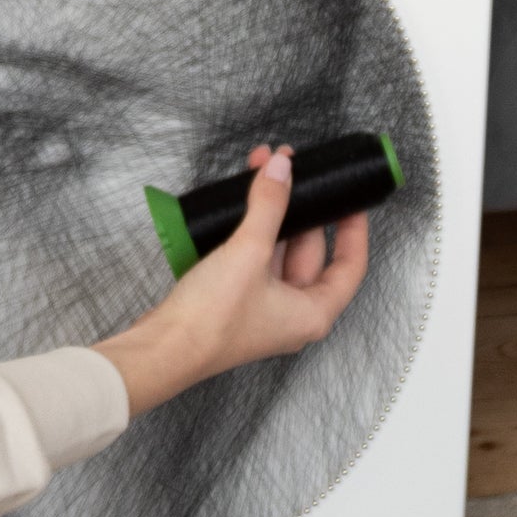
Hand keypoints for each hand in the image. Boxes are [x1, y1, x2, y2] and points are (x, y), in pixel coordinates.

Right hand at [97, 145, 371, 415]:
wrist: (163, 348)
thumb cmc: (212, 319)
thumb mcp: (249, 252)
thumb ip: (269, 205)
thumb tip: (282, 168)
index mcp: (313, 312)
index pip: (350, 265)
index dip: (353, 228)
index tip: (350, 198)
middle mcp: (293, 313)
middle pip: (310, 251)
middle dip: (300, 207)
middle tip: (291, 170)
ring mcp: (264, 307)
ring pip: (279, 251)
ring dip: (272, 213)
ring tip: (263, 171)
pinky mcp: (237, 301)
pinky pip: (254, 258)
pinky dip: (252, 229)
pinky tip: (242, 202)